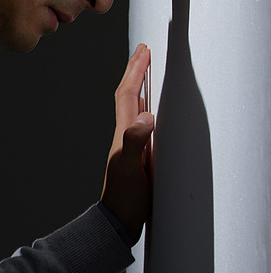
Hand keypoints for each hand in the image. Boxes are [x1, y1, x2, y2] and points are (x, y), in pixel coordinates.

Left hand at [100, 43, 154, 245]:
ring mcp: (133, 144)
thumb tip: (146, 117)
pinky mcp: (142, 155)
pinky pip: (144, 123)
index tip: (142, 51)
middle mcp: (126, 135)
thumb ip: (135, 143)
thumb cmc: (125, 198)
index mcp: (124, 134)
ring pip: (137, 107)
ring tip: (148, 70)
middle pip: (130, 95)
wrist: (119, 221)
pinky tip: (155, 110)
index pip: (128, 95)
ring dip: (142, 86)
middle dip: (136, 71)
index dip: (134, 72)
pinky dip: (149, 108)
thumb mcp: (131, 169)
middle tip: (144, 51)